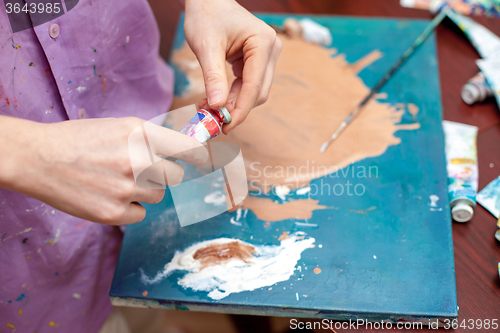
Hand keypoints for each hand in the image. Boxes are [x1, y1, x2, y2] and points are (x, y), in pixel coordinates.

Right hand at [1, 116, 206, 224]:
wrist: (39, 158)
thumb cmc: (80, 139)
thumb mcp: (120, 126)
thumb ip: (152, 138)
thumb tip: (183, 150)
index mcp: (141, 133)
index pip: (189, 149)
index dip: (201, 157)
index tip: (208, 162)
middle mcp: (139, 159)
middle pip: (175, 176)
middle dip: (162, 175)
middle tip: (140, 170)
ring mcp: (127, 188)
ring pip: (158, 196)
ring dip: (144, 191)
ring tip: (116, 180)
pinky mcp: (114, 213)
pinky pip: (140, 213)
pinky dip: (128, 208)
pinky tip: (107, 195)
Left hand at [184, 0, 281, 133]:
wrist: (207, 0)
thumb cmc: (206, 16)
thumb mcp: (206, 47)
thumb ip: (213, 78)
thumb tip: (217, 107)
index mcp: (263, 42)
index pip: (254, 85)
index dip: (241, 109)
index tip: (226, 126)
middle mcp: (271, 49)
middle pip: (259, 91)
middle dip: (238, 108)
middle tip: (215, 120)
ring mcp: (266, 55)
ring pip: (255, 91)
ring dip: (235, 103)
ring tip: (211, 109)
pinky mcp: (257, 60)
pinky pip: (248, 84)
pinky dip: (233, 95)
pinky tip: (217, 99)